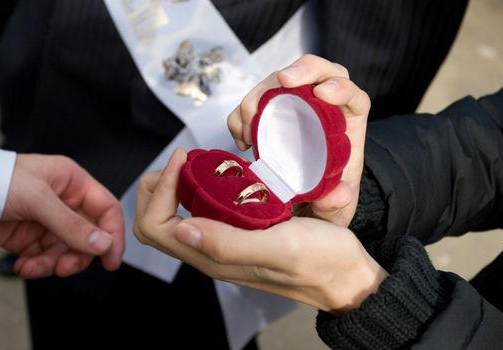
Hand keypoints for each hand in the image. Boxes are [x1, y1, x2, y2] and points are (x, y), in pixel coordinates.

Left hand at [0, 154, 124, 277]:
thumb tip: (103, 244)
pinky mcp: (30, 238)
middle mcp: (64, 202)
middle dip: (77, 254)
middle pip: (88, 235)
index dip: (113, 234)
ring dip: (53, 263)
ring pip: (67, 250)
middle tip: (65, 268)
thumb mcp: (37, 200)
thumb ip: (71, 224)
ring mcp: (47, 221)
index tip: (111, 260)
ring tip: (33, 267)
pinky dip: (37, 266)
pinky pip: (46, 257)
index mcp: (72, 183)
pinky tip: (23, 266)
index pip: (105, 208)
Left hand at [134, 149, 387, 313]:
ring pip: (176, 218)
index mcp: (213, 259)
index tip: (185, 159)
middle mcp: (210, 254)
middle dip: (157, 189)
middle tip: (181, 161)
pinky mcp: (238, 236)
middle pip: (157, 225)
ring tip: (196, 164)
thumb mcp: (279, 248)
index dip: (160, 190)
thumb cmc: (320, 261)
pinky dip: (198, 191)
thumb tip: (181, 227)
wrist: (346, 275)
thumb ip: (229, 244)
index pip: (156, 227)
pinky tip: (220, 175)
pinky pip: (202, 214)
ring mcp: (223, 246)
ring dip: (175, 189)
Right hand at [227, 55, 369, 225]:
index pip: (351, 95)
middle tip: (283, 80)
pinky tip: (241, 142)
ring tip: (250, 131)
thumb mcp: (335, 210)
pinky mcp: (269, 113)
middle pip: (316, 72)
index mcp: (346, 124)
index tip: (323, 94)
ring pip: (278, 82)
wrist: (302, 203)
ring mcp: (293, 106)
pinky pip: (252, 102)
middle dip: (301, 70)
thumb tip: (338, 194)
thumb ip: (337, 204)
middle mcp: (321, 108)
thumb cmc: (324, 199)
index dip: (340, 87)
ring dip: (259, 97)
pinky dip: (240, 115)